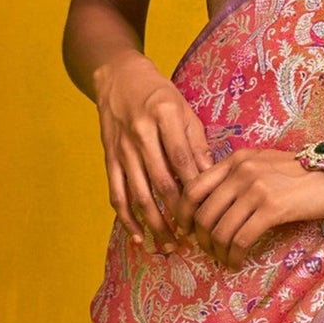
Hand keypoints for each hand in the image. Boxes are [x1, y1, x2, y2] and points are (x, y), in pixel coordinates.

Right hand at [94, 49, 211, 247]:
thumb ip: (197, 145)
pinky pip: (117, 195)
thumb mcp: (184, 110)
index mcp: (164, 115)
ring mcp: (122, 148)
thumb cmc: (159, 96)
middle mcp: (140, 132)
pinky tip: (140, 238)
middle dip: (179, 215)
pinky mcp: (109, 158)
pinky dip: (127, 220)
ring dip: (156, 225)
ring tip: (171, 246)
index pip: (183, 161)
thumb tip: (213, 180)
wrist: (117, 76)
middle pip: (162, 183)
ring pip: (139, 195)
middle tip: (194, 238)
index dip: (196, 191)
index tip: (208, 214)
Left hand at [176, 126, 323, 267]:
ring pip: (220, 229)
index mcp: (235, 160)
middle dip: (200, 239)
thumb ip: (238, 178)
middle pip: (202, 212)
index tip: (186, 232)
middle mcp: (241, 171)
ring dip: (218, 252)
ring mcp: (256, 188)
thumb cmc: (301, 176)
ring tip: (225, 260)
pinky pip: (241, 238)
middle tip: (208, 253)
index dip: (183, 214)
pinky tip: (237, 263)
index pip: (194, 187)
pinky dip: (235, 256)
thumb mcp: (264, 167)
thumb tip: (215, 205)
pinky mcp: (272, 207)